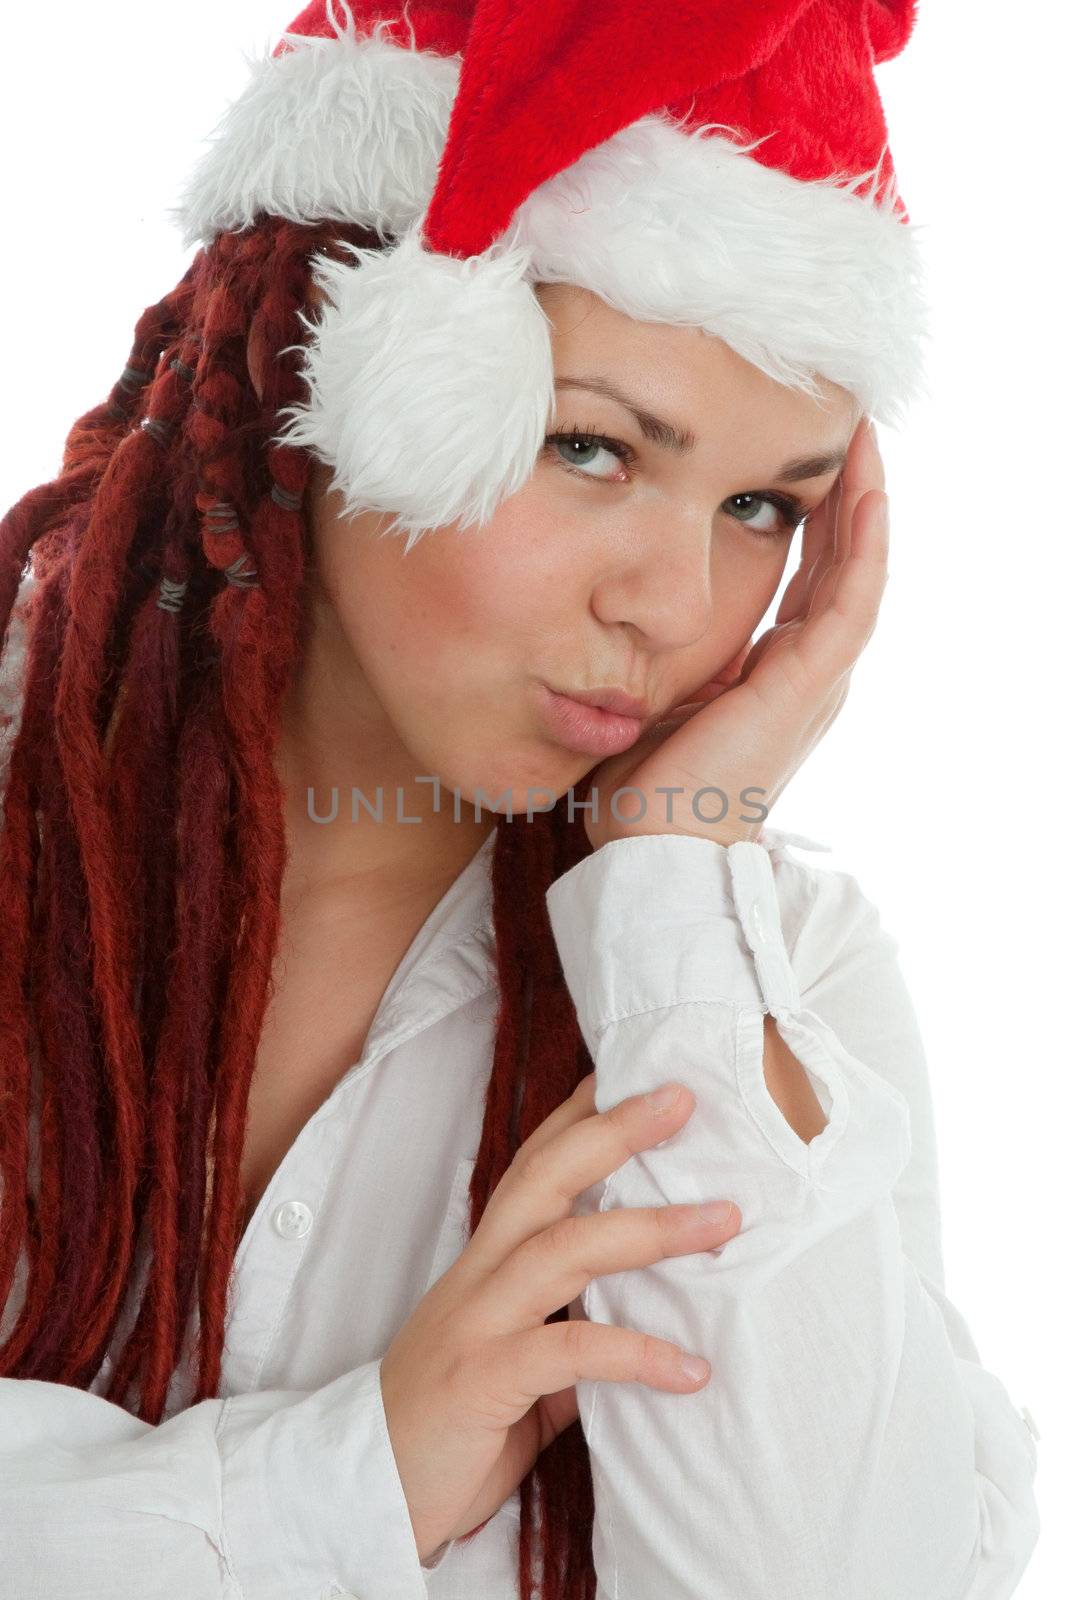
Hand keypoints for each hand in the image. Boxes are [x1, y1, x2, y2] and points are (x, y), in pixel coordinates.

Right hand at [379, 1075, 740, 1561]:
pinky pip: (569, 1353)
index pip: (534, 1165)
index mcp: (487, 1263)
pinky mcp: (482, 1380)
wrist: (364, 1495)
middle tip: (680, 1099)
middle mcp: (479, 1276)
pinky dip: (636, 1355)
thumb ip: (572, 1337)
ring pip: (563, 1248)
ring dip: (649, 1228)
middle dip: (613, 1132)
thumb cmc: (448, 1428)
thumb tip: (643, 1328)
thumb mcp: (519, 1370)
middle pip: (545, 1178)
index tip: (634, 1072)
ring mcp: (477, 1323)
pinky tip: (691, 1370)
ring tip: (722, 1221)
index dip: (580, 1115)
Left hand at [582, 417, 888, 850]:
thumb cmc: (642, 791)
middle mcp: (805, 676)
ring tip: (862, 440)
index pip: (806, 582)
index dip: (812, 523)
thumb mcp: (656, 700)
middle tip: (844, 429)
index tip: (801, 463)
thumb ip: (664, 659)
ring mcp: (814, 682)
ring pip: (856, 575)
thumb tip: (621, 619)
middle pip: (839, 567)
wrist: (653, 851)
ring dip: (863, 505)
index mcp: (772, 677)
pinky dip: (864, 548)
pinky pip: (851, 604)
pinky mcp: (807, 687)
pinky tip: (866, 494)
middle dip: (842, 497)